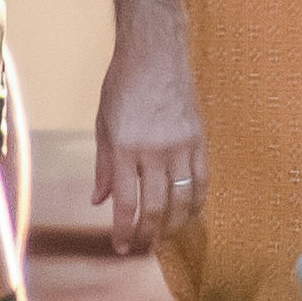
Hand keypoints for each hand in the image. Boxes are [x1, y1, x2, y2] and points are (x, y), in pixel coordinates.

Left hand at [92, 1, 202, 253]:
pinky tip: (189, 212)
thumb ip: (104, 166)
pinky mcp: (199, 138)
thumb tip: (99, 201)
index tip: (121, 247)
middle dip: (148, 233)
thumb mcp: (103, 124)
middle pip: (156, 207)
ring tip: (165, 236)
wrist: (155, 52)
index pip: (126, 203)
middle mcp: (154, 150)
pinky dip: (196, 201)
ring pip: (183, 199)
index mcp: (125, 147)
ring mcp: (180, 145)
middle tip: (142, 246)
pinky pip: (202, 179)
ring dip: (174, 224)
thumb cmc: (123, 86)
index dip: (123, 230)